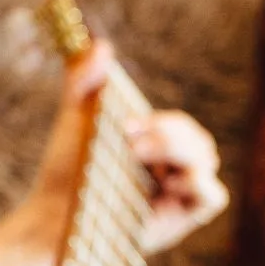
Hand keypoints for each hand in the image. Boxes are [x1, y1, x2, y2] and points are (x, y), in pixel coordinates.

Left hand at [2, 40, 231, 264]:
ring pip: (208, 160)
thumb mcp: (74, 120)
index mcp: (153, 147)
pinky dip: (200, 182)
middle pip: (199, 140)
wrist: (50, 218)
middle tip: (129, 141)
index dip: (161, 122)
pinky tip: (166, 183)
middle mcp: (169, 170)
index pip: (179, 125)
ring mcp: (177, 196)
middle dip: (169, 134)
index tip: (124, 125)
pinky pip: (214, 196)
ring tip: (137, 156)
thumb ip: (84, 80)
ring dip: (178, 151)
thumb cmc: (63, 174)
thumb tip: (101, 45)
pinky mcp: (180, 220)